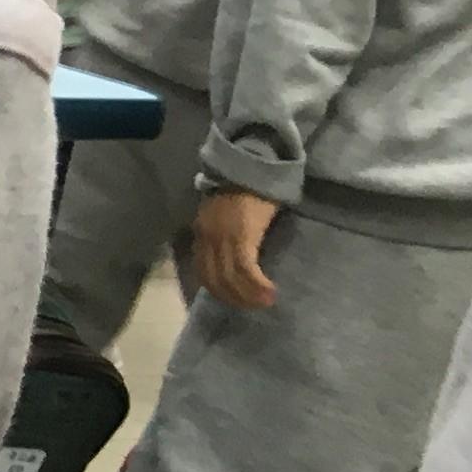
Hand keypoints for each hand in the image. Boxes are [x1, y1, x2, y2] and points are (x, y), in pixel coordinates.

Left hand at [191, 190, 283, 310]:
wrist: (250, 165)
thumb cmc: (244, 190)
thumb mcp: (225, 215)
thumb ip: (224, 235)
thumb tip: (232, 259)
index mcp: (202, 233)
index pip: (202, 271)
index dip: (217, 290)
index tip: (234, 300)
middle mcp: (207, 237)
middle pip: (214, 279)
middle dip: (233, 298)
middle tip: (252, 307)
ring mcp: (222, 237)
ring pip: (230, 278)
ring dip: (247, 296)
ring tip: (265, 302)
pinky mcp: (241, 236)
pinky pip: (245, 269)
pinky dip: (256, 285)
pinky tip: (269, 291)